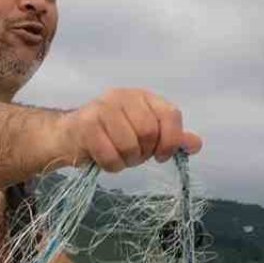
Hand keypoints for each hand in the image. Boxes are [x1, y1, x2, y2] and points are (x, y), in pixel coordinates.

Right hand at [59, 89, 203, 173]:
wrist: (67, 136)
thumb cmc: (110, 136)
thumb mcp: (143, 136)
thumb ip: (170, 137)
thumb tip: (196, 144)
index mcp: (143, 97)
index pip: (171, 114)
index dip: (171, 140)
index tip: (161, 155)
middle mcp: (124, 96)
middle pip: (150, 132)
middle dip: (143, 153)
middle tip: (132, 155)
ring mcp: (103, 108)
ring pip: (130, 145)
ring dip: (126, 161)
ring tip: (117, 156)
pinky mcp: (86, 124)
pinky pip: (110, 156)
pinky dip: (111, 166)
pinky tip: (104, 159)